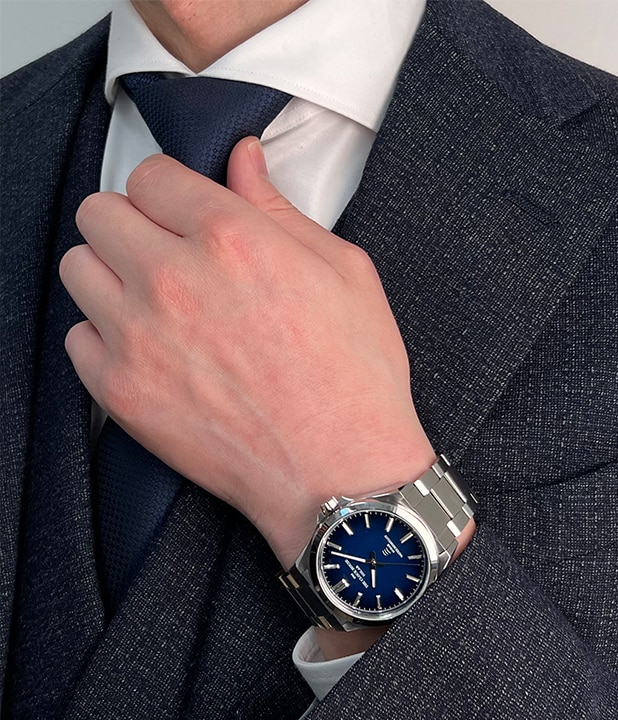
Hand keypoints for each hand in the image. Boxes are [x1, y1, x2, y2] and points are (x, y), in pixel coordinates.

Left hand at [60, 137, 436, 570]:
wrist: (341, 472)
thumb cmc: (354, 378)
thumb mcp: (343, 273)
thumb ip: (280, 208)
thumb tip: (243, 161)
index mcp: (232, 238)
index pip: (151, 174)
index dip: (170, 191)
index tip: (181, 212)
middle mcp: (173, 278)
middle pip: (98, 213)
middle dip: (132, 225)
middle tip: (167, 254)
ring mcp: (139, 336)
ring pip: (77, 269)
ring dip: (111, 276)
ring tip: (156, 303)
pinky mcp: (121, 391)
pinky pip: (75, 338)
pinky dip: (105, 338)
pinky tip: (152, 352)